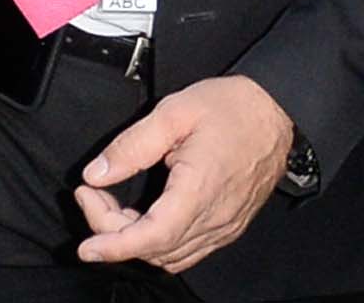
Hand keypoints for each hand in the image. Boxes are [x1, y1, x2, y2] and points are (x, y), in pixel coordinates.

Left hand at [71, 73, 294, 275]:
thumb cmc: (230, 108)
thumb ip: (131, 146)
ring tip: (110, 202)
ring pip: (171, 255)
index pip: (153, 237)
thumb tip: (96, 174)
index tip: (87, 247)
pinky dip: (157, 242)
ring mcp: (225, 226)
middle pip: (156, 248)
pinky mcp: (229, 225)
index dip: (116, 246)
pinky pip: (189, 249)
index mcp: (199, 190)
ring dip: (134, 238)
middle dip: (113, 231)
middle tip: (90, 194)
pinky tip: (140, 217)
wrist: (275, 111)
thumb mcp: (172, 113)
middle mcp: (215, 218)